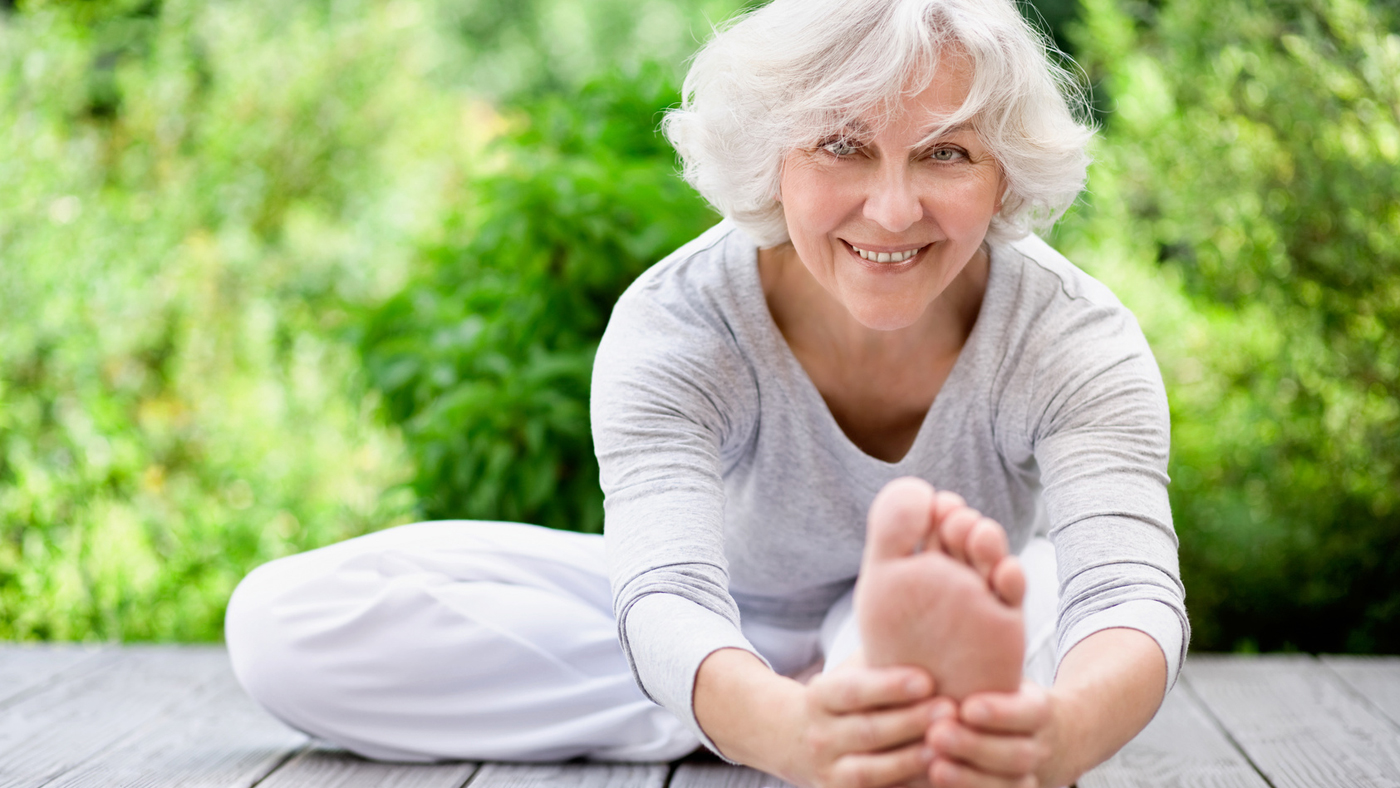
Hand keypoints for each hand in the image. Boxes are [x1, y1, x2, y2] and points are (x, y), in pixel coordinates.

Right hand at [782, 663, 953, 787]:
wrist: (792, 740)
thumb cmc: (841, 697)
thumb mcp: (848, 672)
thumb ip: (879, 655)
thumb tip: (928, 619)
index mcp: (819, 697)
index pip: (851, 690)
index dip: (887, 686)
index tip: (925, 679)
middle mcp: (820, 737)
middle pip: (866, 731)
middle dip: (910, 721)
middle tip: (951, 709)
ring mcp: (830, 773)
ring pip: (871, 771)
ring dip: (910, 760)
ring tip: (947, 746)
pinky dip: (907, 786)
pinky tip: (939, 775)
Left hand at [923, 681, 1055, 787]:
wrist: (1053, 738)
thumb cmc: (1010, 699)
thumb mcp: (1010, 678)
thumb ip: (986, 668)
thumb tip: (951, 637)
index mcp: (1041, 713)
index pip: (1030, 713)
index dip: (1001, 713)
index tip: (968, 707)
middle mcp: (1040, 749)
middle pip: (1017, 755)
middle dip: (975, 747)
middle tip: (937, 735)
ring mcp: (1030, 778)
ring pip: (1009, 786)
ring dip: (969, 779)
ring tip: (935, 767)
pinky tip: (931, 784)